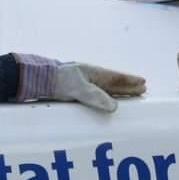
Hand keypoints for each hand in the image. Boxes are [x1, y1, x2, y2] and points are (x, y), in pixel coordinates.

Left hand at [16, 54, 145, 112]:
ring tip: (130, 99)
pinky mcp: (75, 95)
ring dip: (118, 95)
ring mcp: (82, 86)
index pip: (116, 77)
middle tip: (142, 91)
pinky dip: (105, 102)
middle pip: (113, 84)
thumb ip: (95, 97)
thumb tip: (115, 107)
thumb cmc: (56, 80)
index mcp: (93, 72)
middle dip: (128, 88)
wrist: (35, 81)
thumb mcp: (77, 88)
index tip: (143, 83)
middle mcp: (90, 78)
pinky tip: (107, 106)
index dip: (130, 81)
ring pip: (105, 91)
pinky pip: (96, 99)